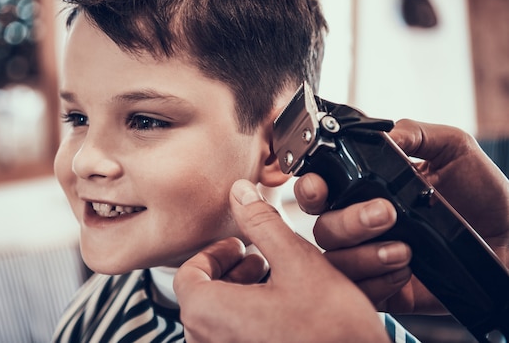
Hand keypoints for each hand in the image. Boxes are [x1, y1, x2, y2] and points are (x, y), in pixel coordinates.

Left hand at [174, 179, 389, 342]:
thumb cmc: (333, 334)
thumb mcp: (299, 264)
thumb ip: (262, 224)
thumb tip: (240, 194)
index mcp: (209, 315)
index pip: (188, 275)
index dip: (215, 254)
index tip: (240, 246)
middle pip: (200, 299)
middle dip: (229, 273)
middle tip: (257, 260)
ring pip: (216, 323)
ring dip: (238, 297)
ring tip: (272, 284)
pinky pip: (232, 340)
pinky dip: (246, 322)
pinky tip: (280, 314)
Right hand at [296, 119, 508, 313]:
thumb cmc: (481, 192)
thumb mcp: (453, 149)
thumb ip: (417, 132)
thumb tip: (387, 133)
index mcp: (364, 187)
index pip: (318, 187)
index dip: (310, 187)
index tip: (321, 186)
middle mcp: (358, 221)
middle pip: (321, 226)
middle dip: (346, 221)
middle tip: (386, 213)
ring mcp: (368, 255)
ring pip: (335, 260)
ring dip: (365, 254)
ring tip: (405, 248)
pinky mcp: (383, 288)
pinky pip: (361, 291)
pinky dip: (379, 282)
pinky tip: (407, 269)